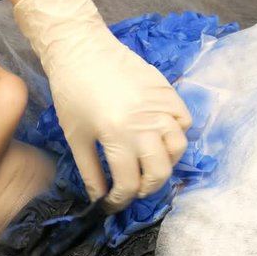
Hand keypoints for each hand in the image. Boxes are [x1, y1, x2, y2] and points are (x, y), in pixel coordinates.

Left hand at [13, 0, 191, 211]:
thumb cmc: (72, 94)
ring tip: (149, 164)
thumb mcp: (76, 137)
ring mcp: (160, 106)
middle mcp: (145, 124)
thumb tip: (99, 198)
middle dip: (147, 188)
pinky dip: (177, 133)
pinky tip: (160, 137)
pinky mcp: (168, 91)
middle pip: (160, 171)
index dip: (121, 200)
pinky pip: (184, 120)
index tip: (113, 204)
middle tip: (134, 189)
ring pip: (179, 147)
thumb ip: (91, 171)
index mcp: (118, 136)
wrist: (82, 51)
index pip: (129, 182)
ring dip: (166, 162)